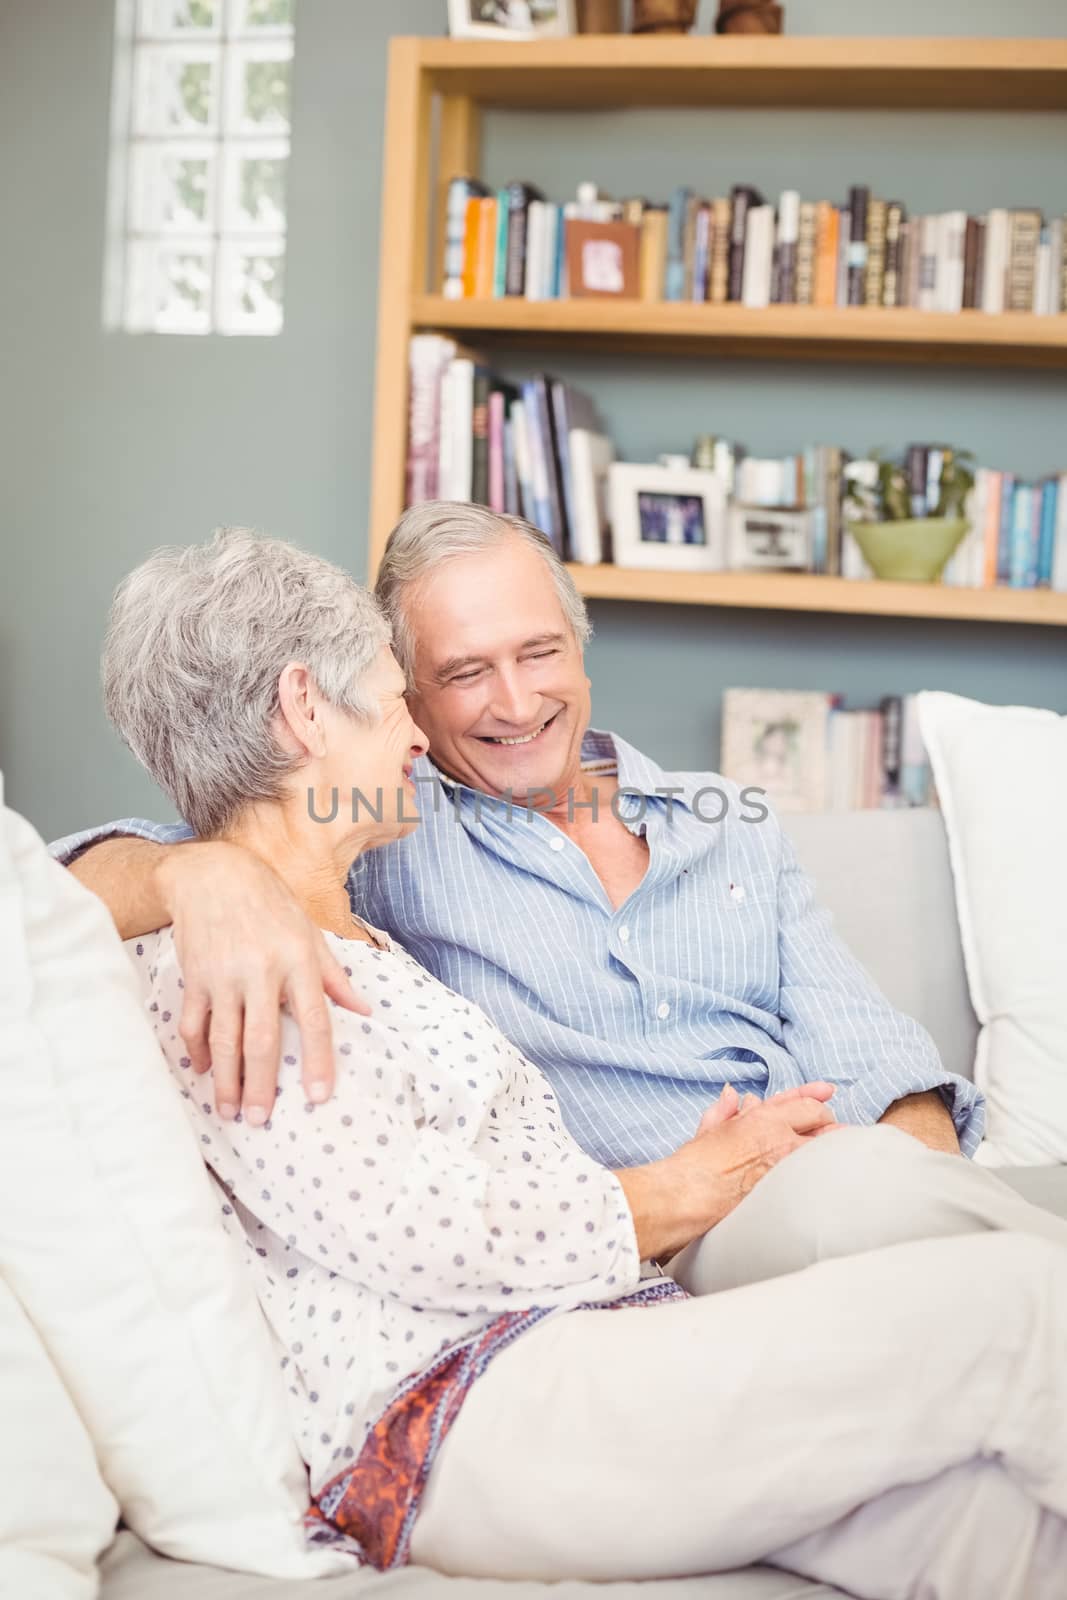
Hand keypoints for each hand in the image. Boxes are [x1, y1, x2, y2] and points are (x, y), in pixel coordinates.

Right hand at [157, 841, 369, 1122]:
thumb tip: (364, 1012)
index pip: (314, 1018)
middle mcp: (261, 970)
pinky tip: (204, 1071)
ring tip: (231, 1111)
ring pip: (224, 1039)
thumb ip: (334, 977)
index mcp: (297, 959)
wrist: (212, 874)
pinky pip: (193, 1023)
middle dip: (262, 1084)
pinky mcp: (194, 977)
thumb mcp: (310, 932)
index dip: (318, 1059)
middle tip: (261, 1120)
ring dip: (227, 1080)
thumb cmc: (270, 904)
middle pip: (262, 1039)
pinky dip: (197, 1050)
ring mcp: (223, 976)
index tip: (319, 1095)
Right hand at [682, 1089, 840, 1230]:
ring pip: (825, 1148)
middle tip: (827, 1126)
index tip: (827, 1091)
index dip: (815, 1094)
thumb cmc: (696, 1165)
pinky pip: (816, 1173)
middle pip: (822, 1121)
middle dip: (826, 1121)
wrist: (691, 1195)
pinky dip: (821, 1167)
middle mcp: (781, 1139)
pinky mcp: (791, 1191)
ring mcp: (789, 1165)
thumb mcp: (710, 1129)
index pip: (801, 1102)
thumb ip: (725, 1110)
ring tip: (834, 1147)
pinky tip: (825, 1171)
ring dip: (829, 1144)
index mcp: (762, 1120)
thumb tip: (732, 1096)